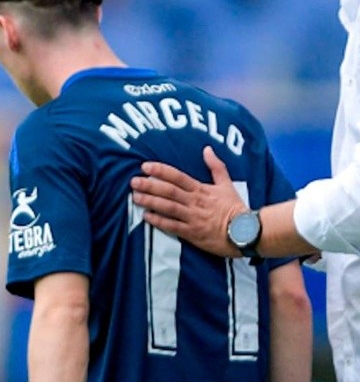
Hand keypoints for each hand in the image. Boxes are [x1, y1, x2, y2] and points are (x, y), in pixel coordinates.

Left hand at [129, 146, 247, 256]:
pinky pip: (172, 227)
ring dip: (150, 201)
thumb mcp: (227, 184)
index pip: (178, 176)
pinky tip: (146, 216)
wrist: (247, 232)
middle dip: (150, 185)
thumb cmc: (235, 208)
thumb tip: (207, 149)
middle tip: (134, 181)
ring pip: (168, 207)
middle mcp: (195, 202)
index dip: (161, 170)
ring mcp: (193, 218)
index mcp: (201, 189)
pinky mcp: (192, 233)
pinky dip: (159, 221)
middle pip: (169, 191)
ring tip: (135, 197)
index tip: (145, 166)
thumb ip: (216, 166)